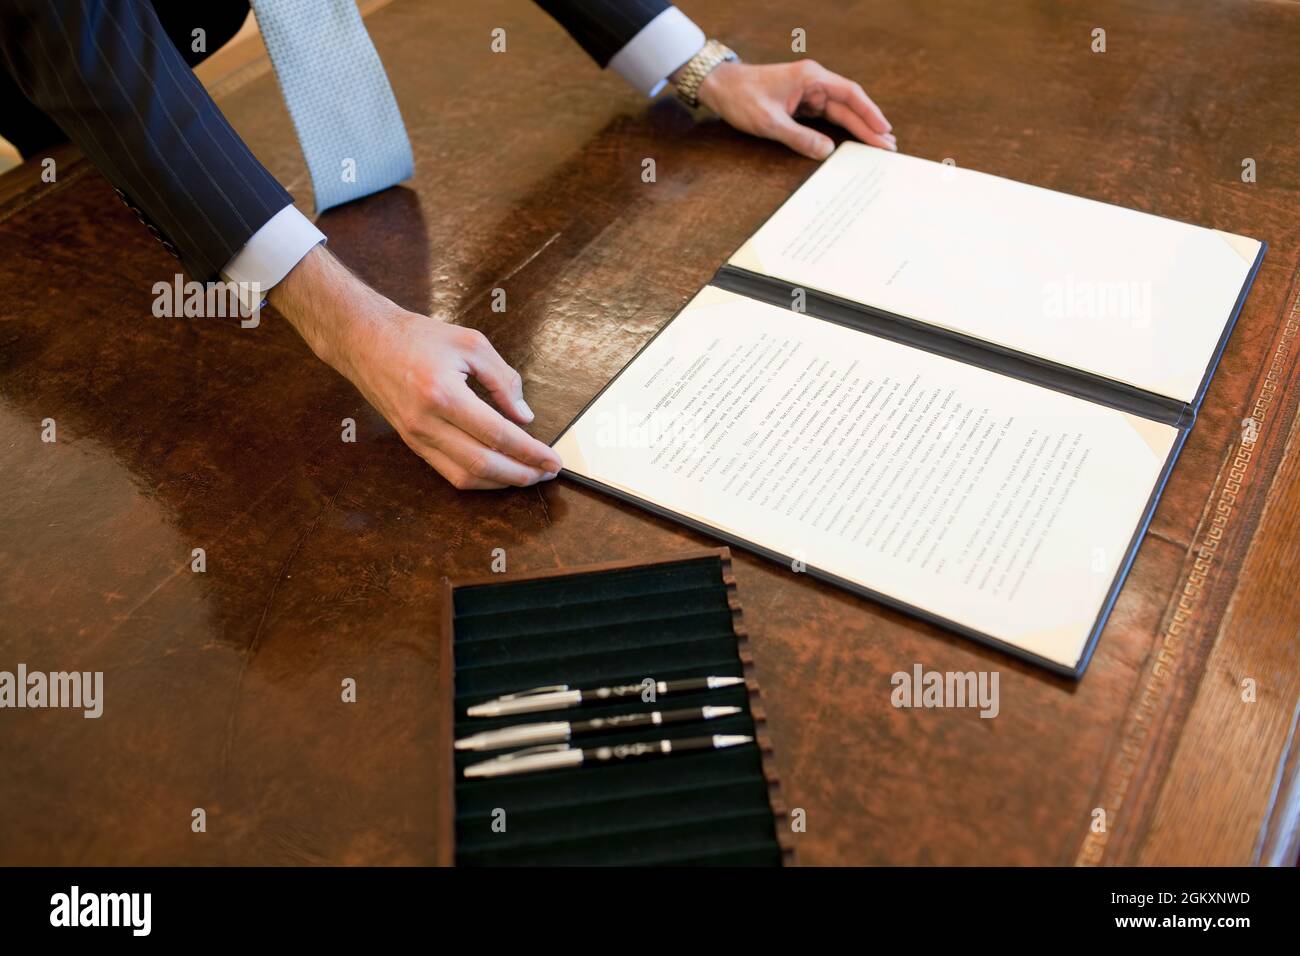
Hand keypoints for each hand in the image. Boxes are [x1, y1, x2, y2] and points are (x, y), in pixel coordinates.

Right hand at [270, 245, 561, 489]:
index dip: (530, 451)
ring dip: (502, 482)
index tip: (553, 459)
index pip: (497, 434)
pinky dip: (479, 479)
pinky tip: (500, 473)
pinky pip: (448, 473)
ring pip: (465, 476)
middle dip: (522, 473)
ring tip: (529, 476)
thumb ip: (503, 380)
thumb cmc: (417, 337)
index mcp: (443, 394)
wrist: (365, 341)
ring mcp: (416, 437)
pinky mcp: (412, 444)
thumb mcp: (470, 344)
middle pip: (484, 464)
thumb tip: (525, 416)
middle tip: (548, 473)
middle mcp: (427, 422)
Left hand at [689, 59, 894, 159]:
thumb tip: (827, 152)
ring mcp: (808, 92)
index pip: (850, 94)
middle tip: (889, 146)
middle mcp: (814, 82)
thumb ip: (799, 138)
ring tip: (878, 145)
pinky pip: (826, 116)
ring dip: (858, 128)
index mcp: (811, 78)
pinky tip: (853, 140)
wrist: (721, 87)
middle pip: (849, 105)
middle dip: (869, 126)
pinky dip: (841, 129)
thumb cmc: (742, 98)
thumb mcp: (770, 123)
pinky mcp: (801, 103)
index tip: (885, 130)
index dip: (870, 112)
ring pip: (840, 111)